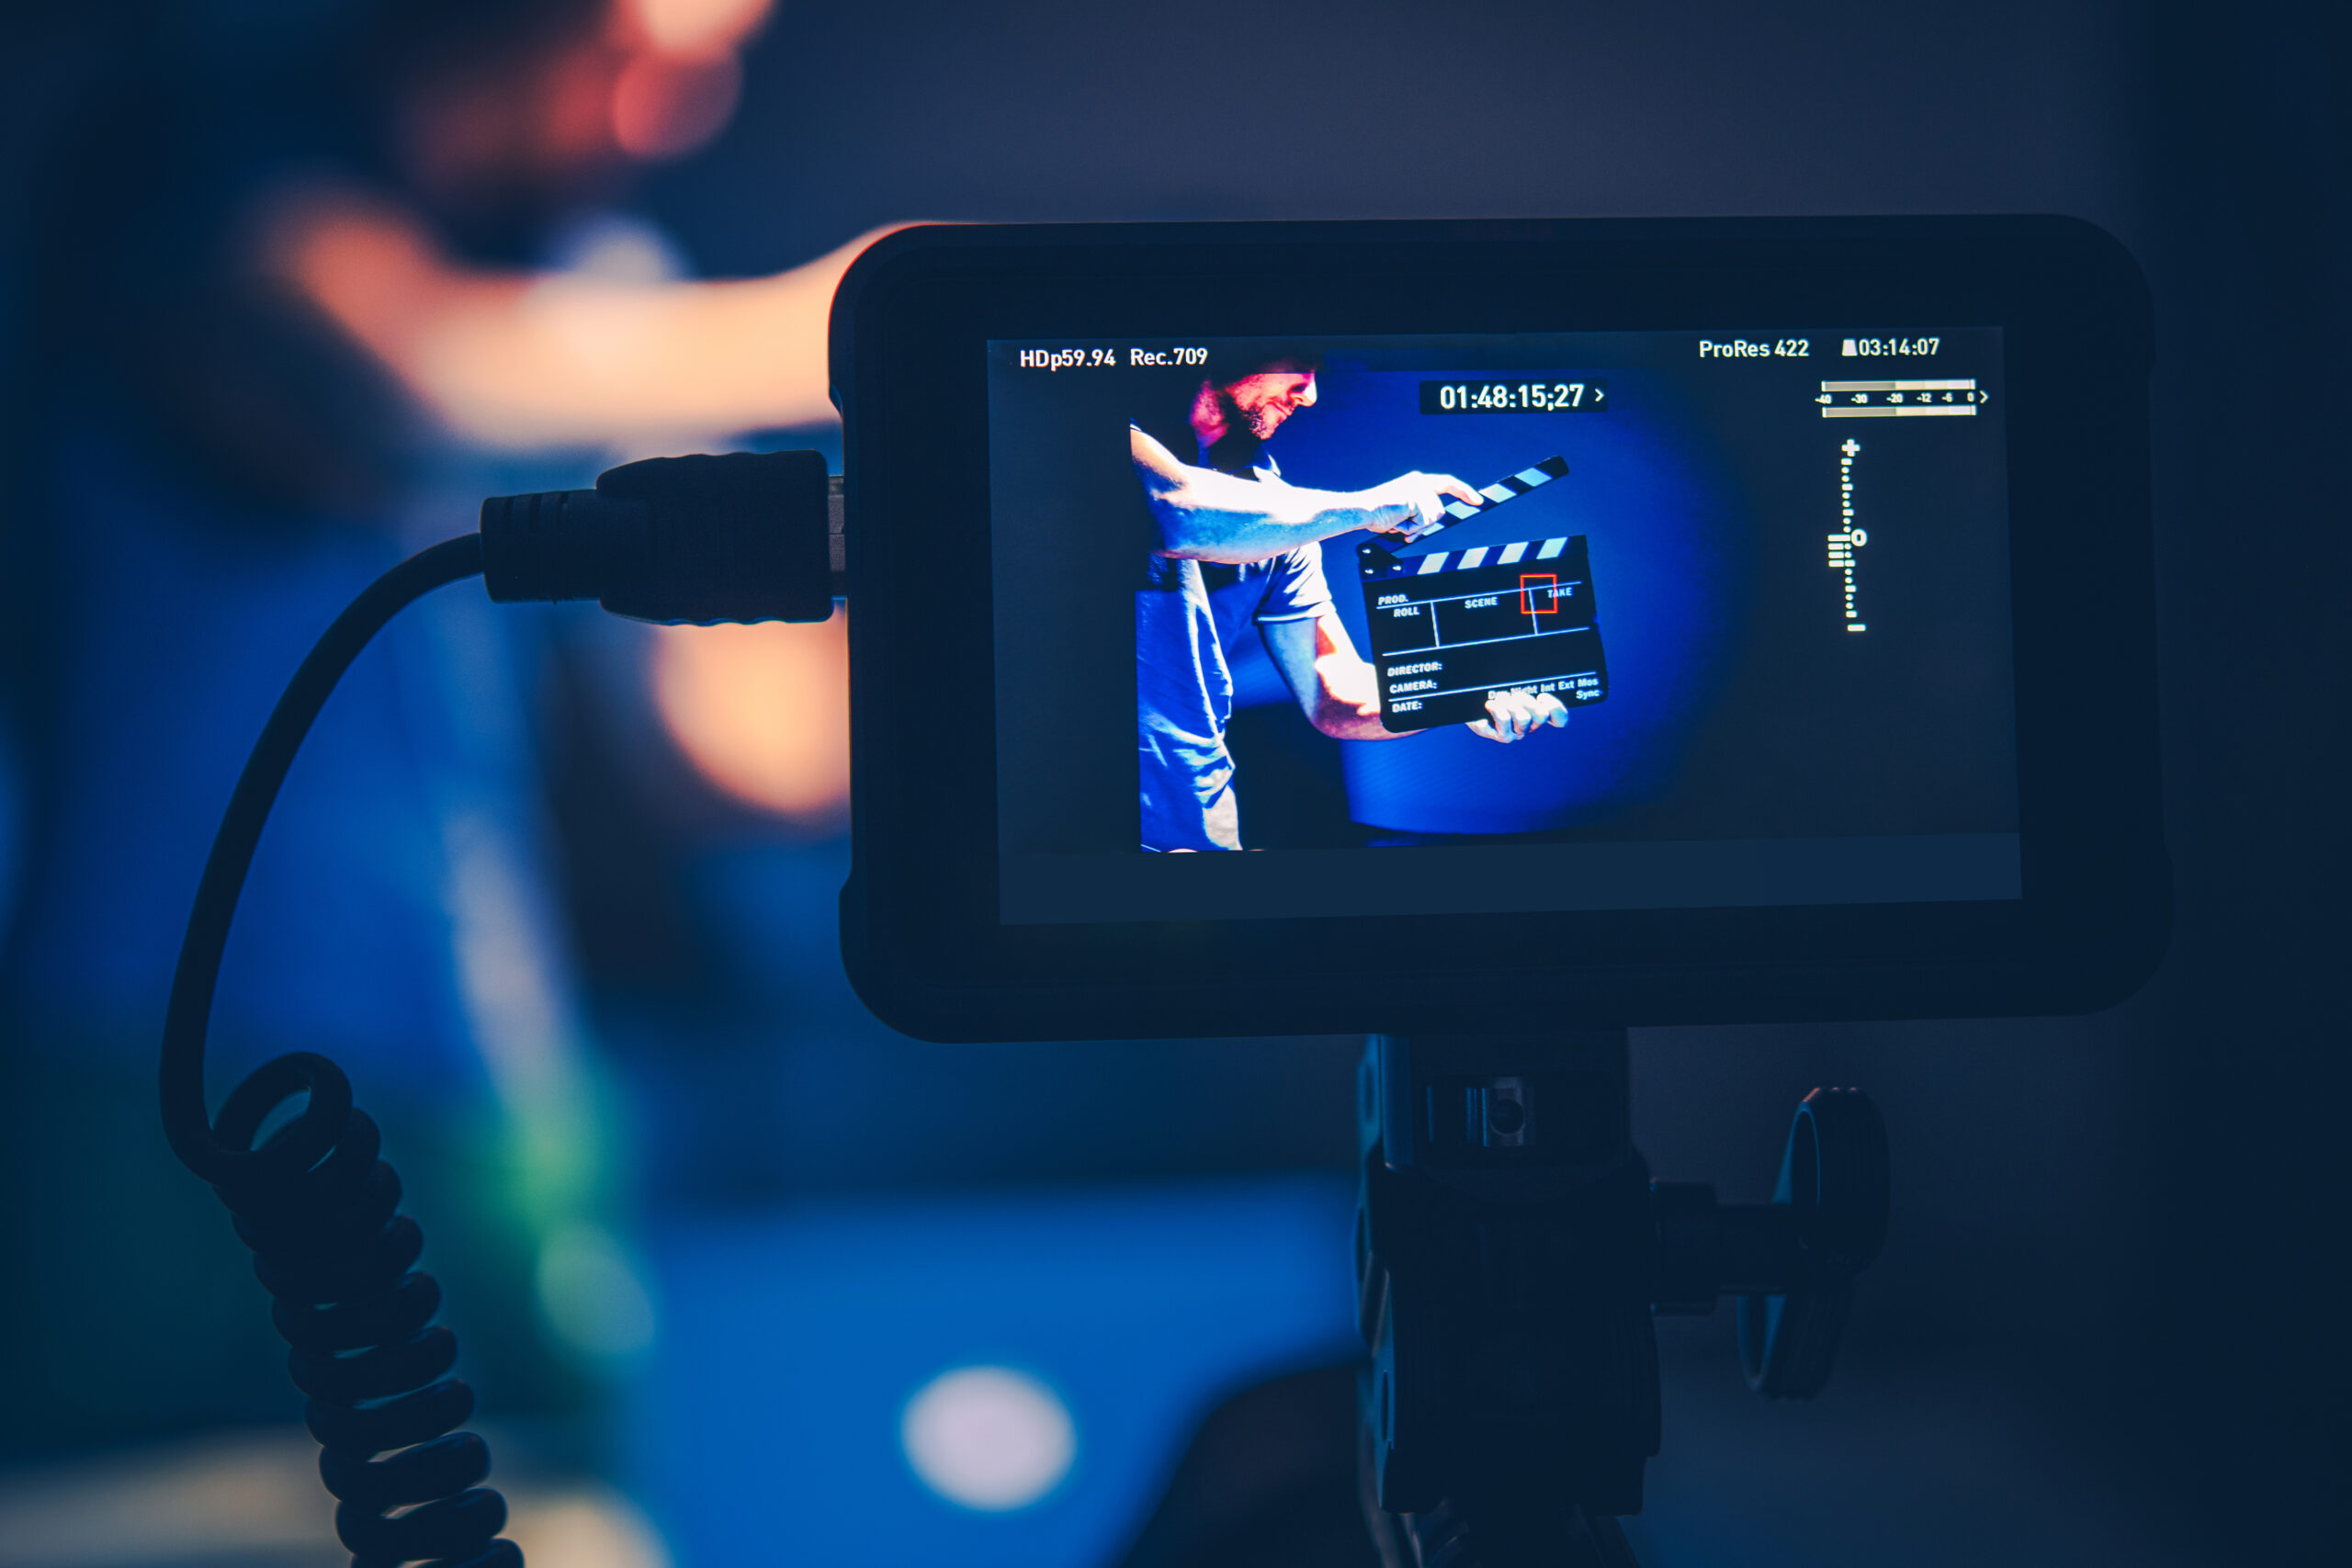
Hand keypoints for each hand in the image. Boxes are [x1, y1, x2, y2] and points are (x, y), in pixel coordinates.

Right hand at [1361, 471, 1483, 534]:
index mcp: (1417, 481)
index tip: (1477, 499)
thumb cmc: (1376, 513)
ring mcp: (1419, 489)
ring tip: (1397, 521)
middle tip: (1440, 513)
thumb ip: (1416, 514)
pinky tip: (1398, 521)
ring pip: (1433, 518)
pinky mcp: (1417, 498)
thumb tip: (1421, 529)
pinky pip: (1424, 522)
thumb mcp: (1402, 512)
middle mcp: (1420, 481)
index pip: (1446, 483)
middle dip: (1434, 517)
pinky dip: (1411, 528)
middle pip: (1439, 510)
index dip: (1463, 491)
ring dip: (1415, 527)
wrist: (1362, 510)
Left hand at [1468, 689, 1568, 741]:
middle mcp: (1527, 726)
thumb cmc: (1490, 689)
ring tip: (1500, 698)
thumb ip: (1529, 684)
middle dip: (1528, 700)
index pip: (1559, 719)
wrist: (1463, 698)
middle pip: (1541, 716)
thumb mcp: (1512, 683)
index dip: (1556, 709)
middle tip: (1514, 694)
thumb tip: (1541, 690)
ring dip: (1512, 705)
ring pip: (1524, 720)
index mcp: (1535, 714)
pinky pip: (1504, 723)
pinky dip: (1497, 711)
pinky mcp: (1496, 734)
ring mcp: (1512, 732)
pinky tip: (1489, 704)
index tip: (1542, 695)